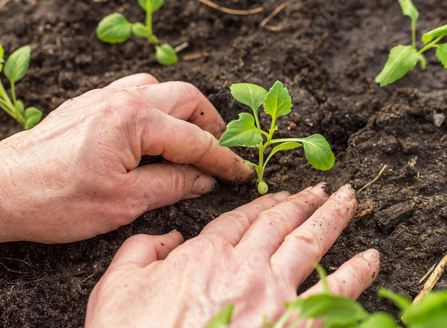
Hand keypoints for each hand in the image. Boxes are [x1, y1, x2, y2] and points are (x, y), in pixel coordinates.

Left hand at [0, 73, 251, 246]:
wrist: (0, 190)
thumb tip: (204, 179)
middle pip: (185, 98)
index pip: (194, 139)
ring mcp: (104, 97)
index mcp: (133, 120)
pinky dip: (155, 109)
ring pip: (160, 89)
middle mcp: (121, 98)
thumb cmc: (55, 200)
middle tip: (218, 154)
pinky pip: (134, 92)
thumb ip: (172, 185)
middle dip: (210, 124)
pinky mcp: (89, 103)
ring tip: (188, 143)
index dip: (223, 159)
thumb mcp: (123, 202)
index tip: (241, 172)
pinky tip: (151, 134)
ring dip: (182, 112)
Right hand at [85, 184, 379, 327]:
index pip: (240, 219)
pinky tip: (370, 259)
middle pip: (280, 224)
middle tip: (323, 189)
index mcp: (205, 255)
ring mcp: (273, 297)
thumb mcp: (117, 286)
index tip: (279, 194)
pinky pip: (333, 295)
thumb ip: (141, 249)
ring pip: (310, 247)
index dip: (263, 204)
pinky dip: (355, 274)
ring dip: (332, 221)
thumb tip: (169, 236)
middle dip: (304, 203)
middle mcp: (244, 268)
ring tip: (350, 202)